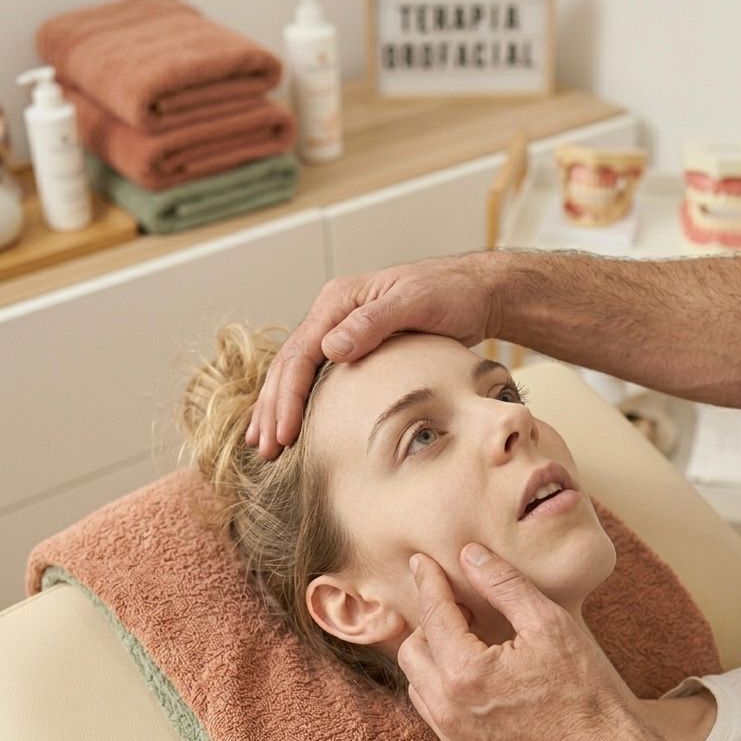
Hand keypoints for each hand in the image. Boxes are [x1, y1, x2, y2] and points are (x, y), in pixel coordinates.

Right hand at [244, 251, 502, 458]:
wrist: (477, 291)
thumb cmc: (451, 293)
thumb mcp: (415, 302)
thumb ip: (373, 322)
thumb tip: (331, 347)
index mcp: (338, 300)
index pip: (300, 353)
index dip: (288, 397)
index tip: (284, 433)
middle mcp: (333, 314)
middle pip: (288, 364)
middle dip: (272, 408)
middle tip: (264, 449)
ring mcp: (341, 330)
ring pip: (296, 372)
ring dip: (278, 408)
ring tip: (264, 445)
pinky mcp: (356, 346)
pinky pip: (317, 377)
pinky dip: (300, 402)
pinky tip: (293, 426)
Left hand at [398, 544, 641, 740]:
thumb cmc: (584, 694)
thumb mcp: (549, 625)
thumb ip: (504, 585)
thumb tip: (471, 556)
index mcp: (464, 672)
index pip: (432, 614)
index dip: (428, 582)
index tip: (422, 562)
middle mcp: (448, 709)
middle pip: (412, 651)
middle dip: (428, 623)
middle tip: (459, 607)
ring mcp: (454, 739)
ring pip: (419, 686)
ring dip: (433, 658)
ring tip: (468, 640)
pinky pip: (437, 715)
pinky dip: (444, 689)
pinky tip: (476, 678)